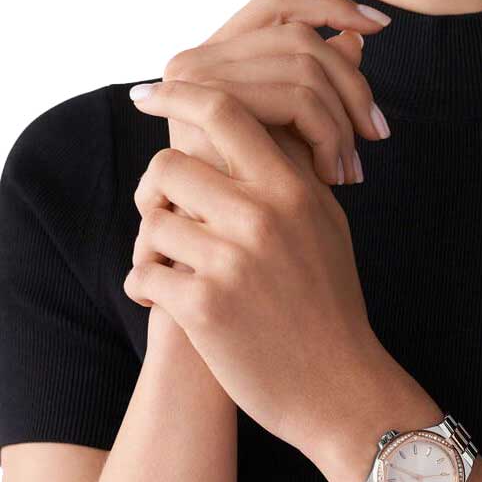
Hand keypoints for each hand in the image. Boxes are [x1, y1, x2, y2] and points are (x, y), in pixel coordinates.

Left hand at [124, 78, 403, 458]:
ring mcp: (233, 260)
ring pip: (151, 222)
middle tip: (162, 213)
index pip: (224, 112)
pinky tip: (165, 301)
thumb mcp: (325, 224)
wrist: (338, 386)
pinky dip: (145, 286)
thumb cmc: (329, 303)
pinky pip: (143, 274)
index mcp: (292, 189)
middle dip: (154, 190)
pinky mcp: (205, 306)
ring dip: (150, 247)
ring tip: (169, 268)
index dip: (177, 95)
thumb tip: (276, 114)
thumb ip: (294, 169)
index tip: (150, 95)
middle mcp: (263, 216)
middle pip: (168, 165)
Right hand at [161, 0, 391, 186]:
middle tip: (378, 135)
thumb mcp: (292, 136)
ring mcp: (197, 78)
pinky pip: (297, 97)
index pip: (278, 3)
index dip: (330, 5)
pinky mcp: (208, 106)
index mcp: (216, 56)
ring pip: (305, 67)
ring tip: (349, 171)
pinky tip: (329, 174)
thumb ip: (318, 83)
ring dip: (342, 122)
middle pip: (301, 37)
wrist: (217, 254)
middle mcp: (198, 58)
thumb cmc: (253, 202)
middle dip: (353, 86)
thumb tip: (357, 39)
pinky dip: (328, 134)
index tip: (380, 25)